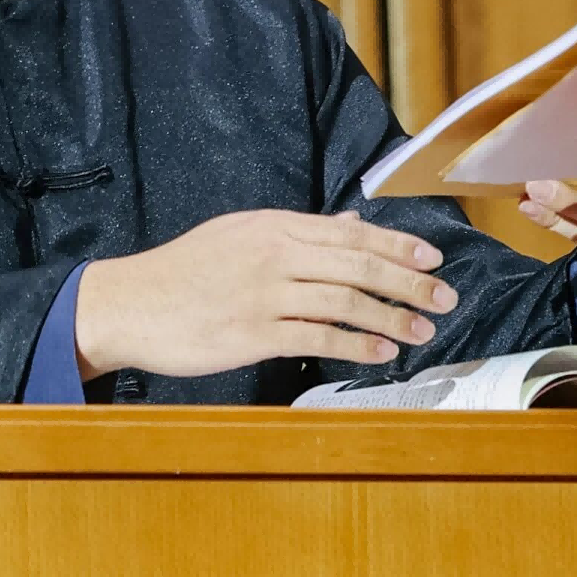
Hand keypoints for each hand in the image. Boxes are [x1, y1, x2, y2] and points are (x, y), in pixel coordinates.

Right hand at [75, 210, 459, 378]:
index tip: (435, 258)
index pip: (352, 233)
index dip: (399, 244)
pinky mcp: (252, 334)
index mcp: (275, 226)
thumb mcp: (241, 234)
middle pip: (359, 265)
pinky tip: (381, 352)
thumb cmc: (186, 270)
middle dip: (410, 281)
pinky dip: (356, 344)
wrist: (130, 303)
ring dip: (392, 317)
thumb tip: (350, 224)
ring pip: (345, 301)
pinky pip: (317, 337)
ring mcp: (264, 294)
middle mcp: (275, 254)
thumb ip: (299, 231)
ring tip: (423, 329)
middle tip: (446, 296)